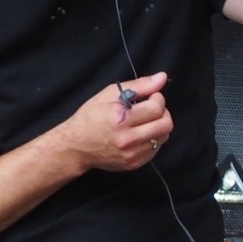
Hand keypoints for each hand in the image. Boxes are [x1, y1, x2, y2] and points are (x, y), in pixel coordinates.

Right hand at [54, 71, 173, 173]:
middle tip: (151, 109)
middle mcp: (127, 139)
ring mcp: (132, 154)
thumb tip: (162, 77)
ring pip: (163, 137)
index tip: (151, 97)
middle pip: (165, 124)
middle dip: (163, 113)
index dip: (158, 98)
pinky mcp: (134, 164)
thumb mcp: (109, 94)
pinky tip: (139, 134)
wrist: (76, 146)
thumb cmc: (90, 117)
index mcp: (120, 119)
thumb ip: (138, 85)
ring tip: (144, 121)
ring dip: (158, 126)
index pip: (156, 108)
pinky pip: (156, 149)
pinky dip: (152, 139)